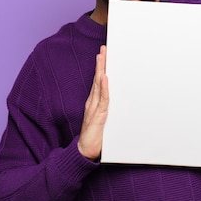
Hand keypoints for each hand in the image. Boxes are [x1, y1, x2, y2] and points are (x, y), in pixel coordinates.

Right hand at [78, 45, 108, 160]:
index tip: (104, 55)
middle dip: (101, 63)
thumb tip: (116, 100)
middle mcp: (92, 102)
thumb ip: (107, 109)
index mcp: (94, 102)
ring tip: (102, 57)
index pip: (99, 81)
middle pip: (97, 79)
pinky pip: (102, 99)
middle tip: (103, 49)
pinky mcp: (97, 115)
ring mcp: (94, 107)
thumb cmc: (95, 136)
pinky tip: (104, 77)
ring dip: (101, 70)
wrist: (85, 151)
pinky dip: (103, 87)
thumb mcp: (103, 119)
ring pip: (98, 85)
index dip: (101, 67)